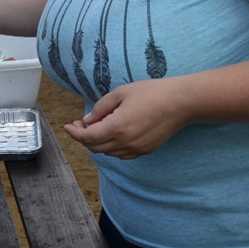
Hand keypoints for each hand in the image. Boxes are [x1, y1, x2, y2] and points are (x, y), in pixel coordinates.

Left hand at [62, 79, 188, 158]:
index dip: (74, 133)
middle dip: (83, 137)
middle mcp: (125, 142)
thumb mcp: (121, 93)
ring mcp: (136, 149)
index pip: (87, 137)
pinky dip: (111, 148)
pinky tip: (112, 135)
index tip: (67, 126)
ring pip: (108, 153)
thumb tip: (87, 120)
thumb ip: (101, 108)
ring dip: (97, 143)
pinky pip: (121, 154)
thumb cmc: (152, 93)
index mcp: (116, 127)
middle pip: (95, 147)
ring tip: (96, 127)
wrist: (180, 103)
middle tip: (79, 125)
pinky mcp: (145, 150)